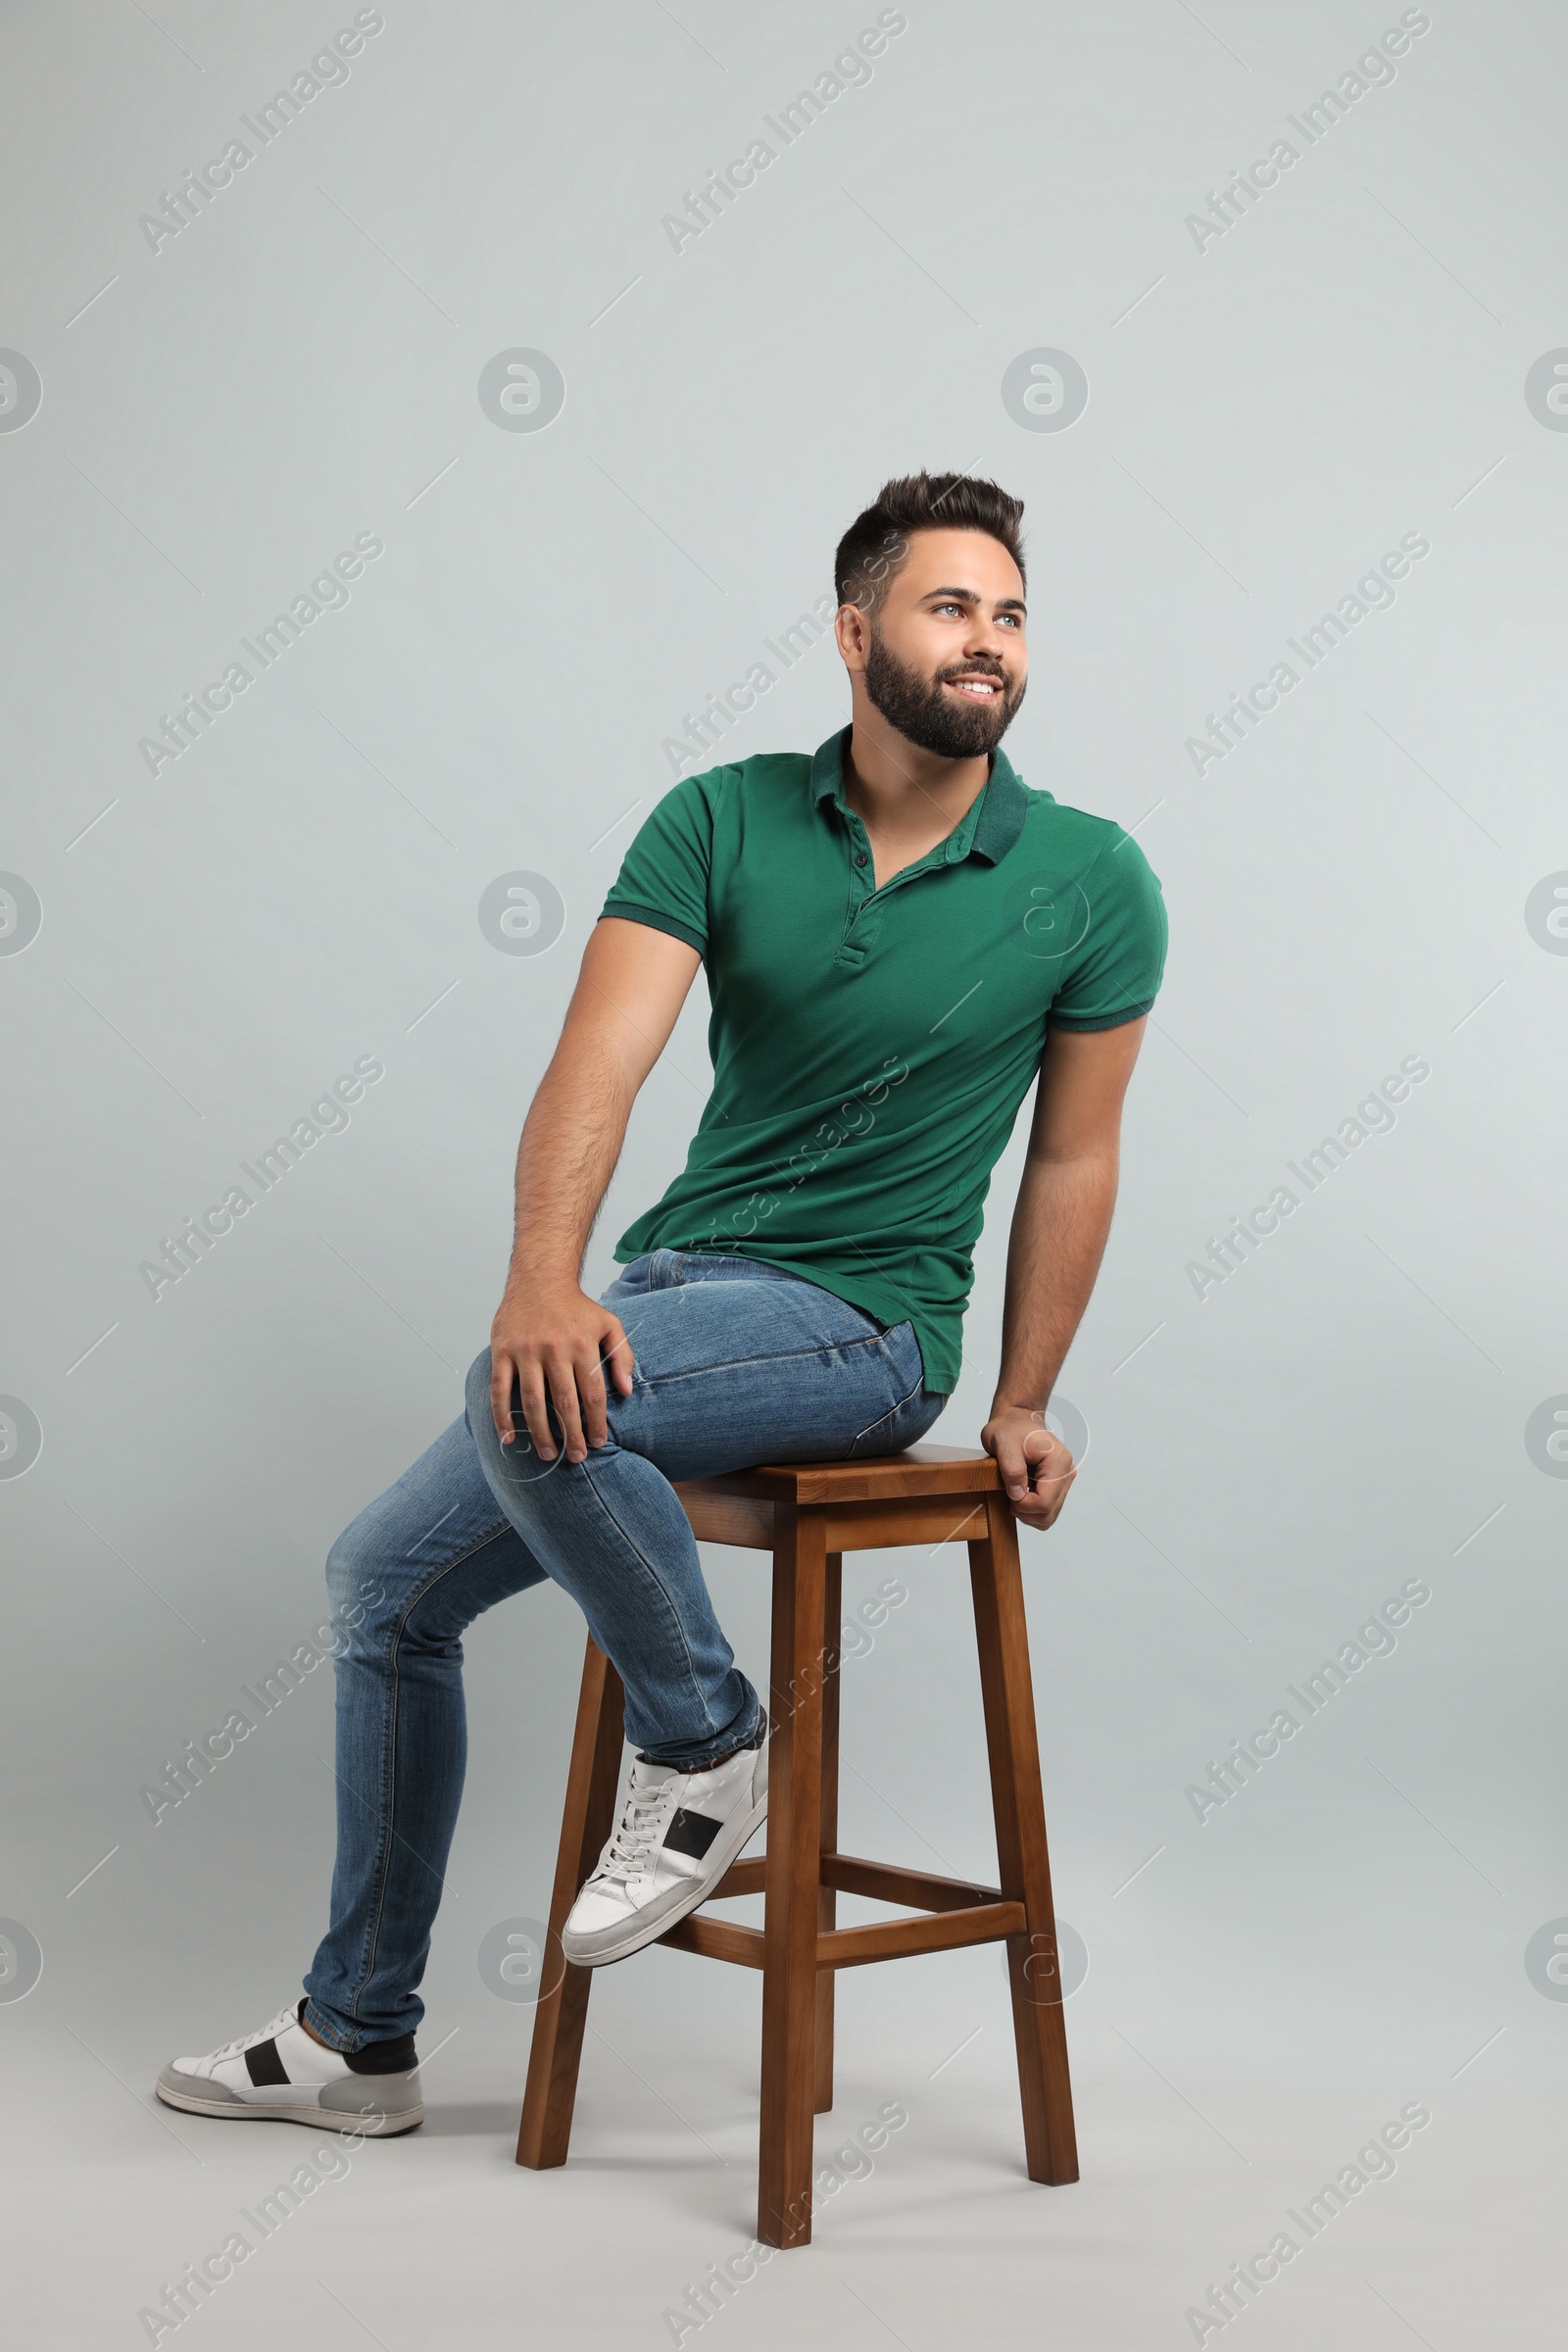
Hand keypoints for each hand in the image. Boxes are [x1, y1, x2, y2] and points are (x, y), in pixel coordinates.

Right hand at [489, 1280, 633, 1462]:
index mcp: (582, 1344)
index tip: (597, 1443)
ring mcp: (525, 1351)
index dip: (595, 1422)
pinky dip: (502, 1416)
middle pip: (564, 1403)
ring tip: (548, 1454)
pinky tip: (508, 1438)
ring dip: (540, 1432)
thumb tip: (627, 1391)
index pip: (592, 1394)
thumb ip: (622, 1355)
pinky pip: (499, 1389)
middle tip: (576, 1458)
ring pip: (532, 1401)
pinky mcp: (502, 1351)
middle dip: (571, 1435)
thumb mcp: (609, 1323)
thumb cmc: (576, 1307)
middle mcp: (554, 1349)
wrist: (539, 1279)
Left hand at [981, 1404, 1074, 1530]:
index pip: (1045, 1501)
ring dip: (1028, 1514)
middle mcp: (1067, 1472)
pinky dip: (1032, 1512)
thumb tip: (1018, 1495)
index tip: (1009, 1494)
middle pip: (1049, 1513)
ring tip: (1013, 1496)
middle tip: (1008, 1497)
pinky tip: (1020, 1496)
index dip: (1023, 1505)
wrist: (1016, 1421)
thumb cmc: (1010, 1428)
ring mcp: (1064, 1481)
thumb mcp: (1003, 1443)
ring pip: (1049, 1516)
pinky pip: (1047, 1512)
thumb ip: (1012, 1469)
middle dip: (1025, 1512)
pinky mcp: (1057, 1487)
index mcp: (1058, 1461)